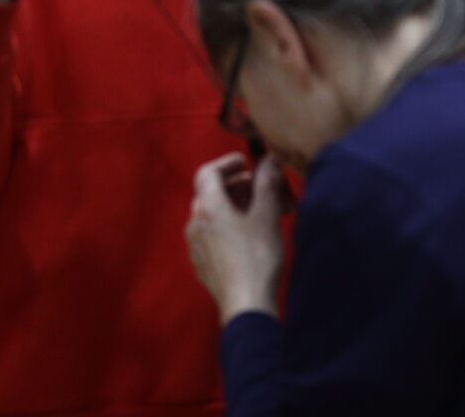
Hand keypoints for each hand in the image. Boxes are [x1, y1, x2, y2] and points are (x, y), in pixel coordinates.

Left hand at [186, 153, 284, 323]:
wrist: (246, 305)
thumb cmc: (258, 257)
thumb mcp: (267, 215)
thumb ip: (267, 182)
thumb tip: (269, 159)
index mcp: (208, 208)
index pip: (208, 172)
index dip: (227, 163)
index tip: (247, 163)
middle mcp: (195, 224)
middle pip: (211, 193)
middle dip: (237, 186)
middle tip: (262, 188)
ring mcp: (196, 246)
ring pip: (212, 215)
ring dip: (234, 206)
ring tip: (261, 213)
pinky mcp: (202, 264)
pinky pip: (212, 235)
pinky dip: (229, 226)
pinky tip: (250, 237)